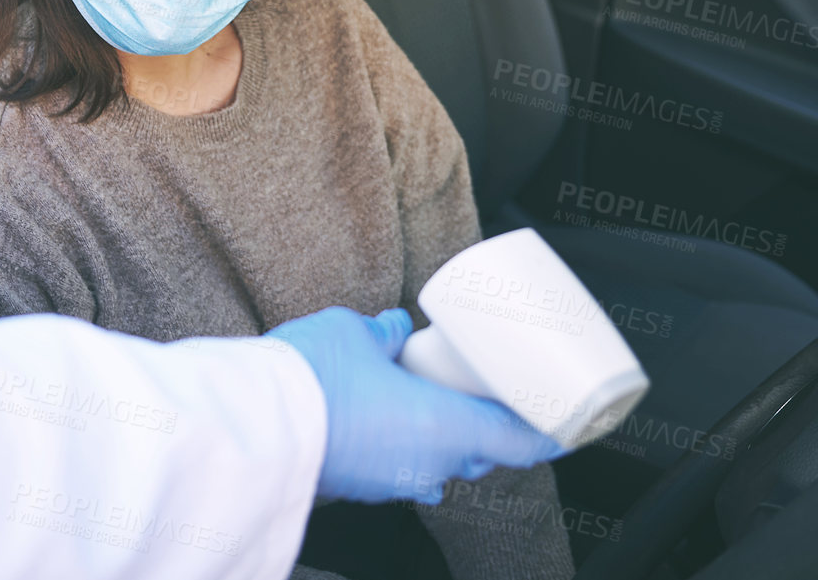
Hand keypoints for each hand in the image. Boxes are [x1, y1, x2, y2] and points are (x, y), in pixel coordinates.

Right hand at [269, 306, 564, 503]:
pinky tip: (383, 416)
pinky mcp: (356, 486)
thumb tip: (395, 330)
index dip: (549, 432)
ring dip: (440, 437)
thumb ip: (383, 334)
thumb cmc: (312, 379)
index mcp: (445, 428)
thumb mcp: (354, 334)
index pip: (520, 442)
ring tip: (430, 401)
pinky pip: (395, 466)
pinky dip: (401, 444)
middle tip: (488, 395)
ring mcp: (389, 482)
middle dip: (488, 429)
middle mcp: (426, 464)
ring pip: (434, 464)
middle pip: (478, 454)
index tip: (565, 423)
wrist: (252, 425)